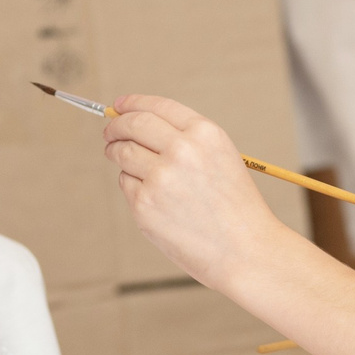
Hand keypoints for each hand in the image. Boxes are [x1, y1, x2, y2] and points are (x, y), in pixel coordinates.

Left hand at [102, 94, 286, 286]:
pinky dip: (132, 187)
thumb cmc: (235, 209)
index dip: (133, 104)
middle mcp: (182, 150)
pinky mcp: (145, 205)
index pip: (158, 106)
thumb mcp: (222, 159)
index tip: (119, 106)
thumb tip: (137, 125)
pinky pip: (126, 184)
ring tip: (123, 161)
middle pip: (133, 125)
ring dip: (117, 154)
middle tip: (110, 133)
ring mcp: (160, 178)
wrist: (245, 251)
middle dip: (116, 126)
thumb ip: (186, 140)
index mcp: (205, 134)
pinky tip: (153, 199)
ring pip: (123, 153)